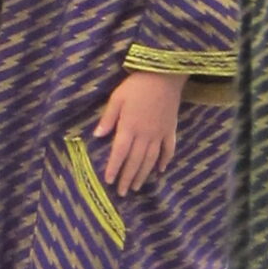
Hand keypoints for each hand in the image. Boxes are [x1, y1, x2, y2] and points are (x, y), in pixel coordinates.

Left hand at [95, 70, 184, 194]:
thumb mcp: (117, 98)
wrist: (165, 75)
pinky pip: (168, 150)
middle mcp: (145, 135)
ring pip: (150, 160)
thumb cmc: (137, 85)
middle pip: (135, 161)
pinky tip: (160, 170)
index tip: (109, 181)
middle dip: (127, 178)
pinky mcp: (171, 129)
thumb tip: (97, 135)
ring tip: (137, 186)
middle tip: (123, 192)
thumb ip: (108, 118)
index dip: (114, 168)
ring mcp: (159, 134)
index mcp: (129, 127)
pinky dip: (165, 161)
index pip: (119, 153)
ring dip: (143, 174)